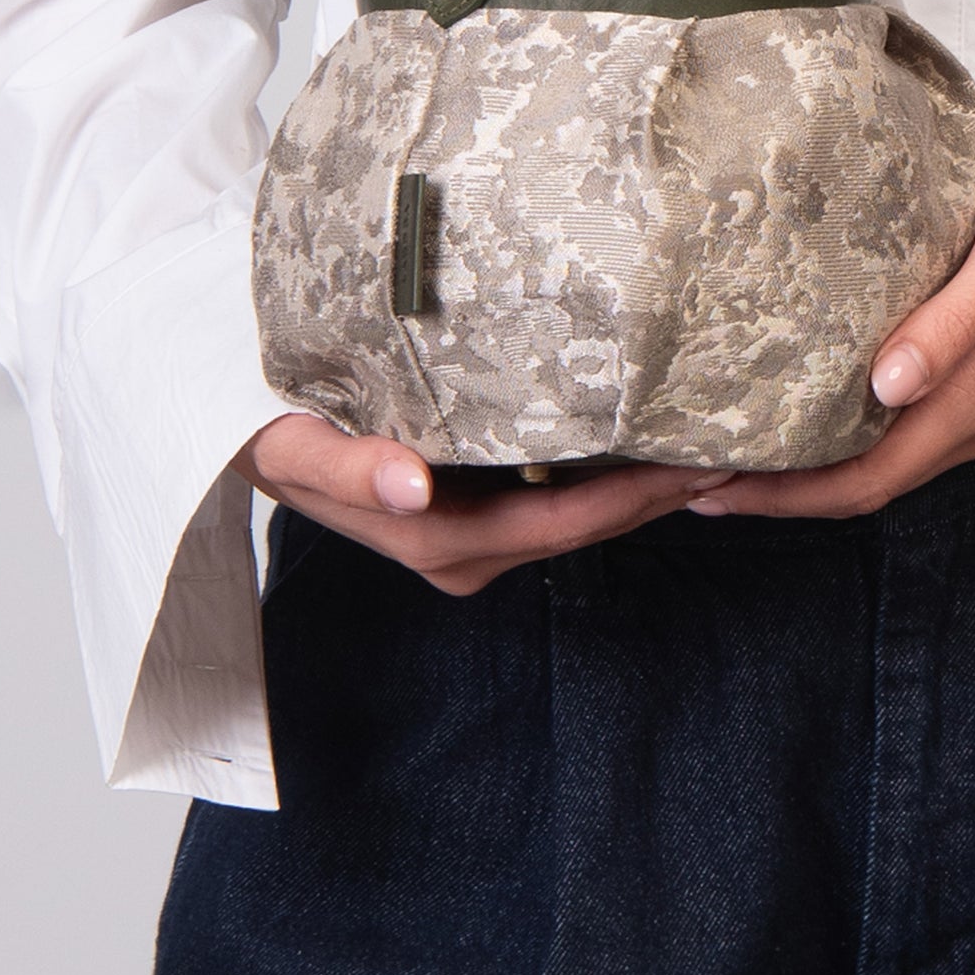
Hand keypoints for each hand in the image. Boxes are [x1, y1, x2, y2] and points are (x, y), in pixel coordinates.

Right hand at [231, 414, 733, 595]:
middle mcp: (462, 549)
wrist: (234, 425)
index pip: (561, 525)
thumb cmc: (265, 426)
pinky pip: (553, 497)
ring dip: (642, 487)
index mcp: (436, 540)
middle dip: (661, 494)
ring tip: (710, 436)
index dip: (634, 501)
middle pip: (584, 527)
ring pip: (576, 516)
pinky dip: (605, 474)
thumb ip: (346, 467)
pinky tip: (647, 437)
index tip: (703, 463)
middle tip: (739, 442)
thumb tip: (411, 487)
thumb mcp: (291, 446)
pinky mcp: (471, 510)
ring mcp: (470, 534)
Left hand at [686, 130, 974, 520]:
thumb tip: (884, 386)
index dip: (783, 496)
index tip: (705, 491)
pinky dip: (851, 435)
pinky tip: (815, 403)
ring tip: (733, 444)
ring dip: (811, 467)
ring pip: (888, 460)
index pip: (865, 478)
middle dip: (778, 491)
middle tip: (688, 477)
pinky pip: (912, 431)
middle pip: (866, 482)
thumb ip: (955, 322)